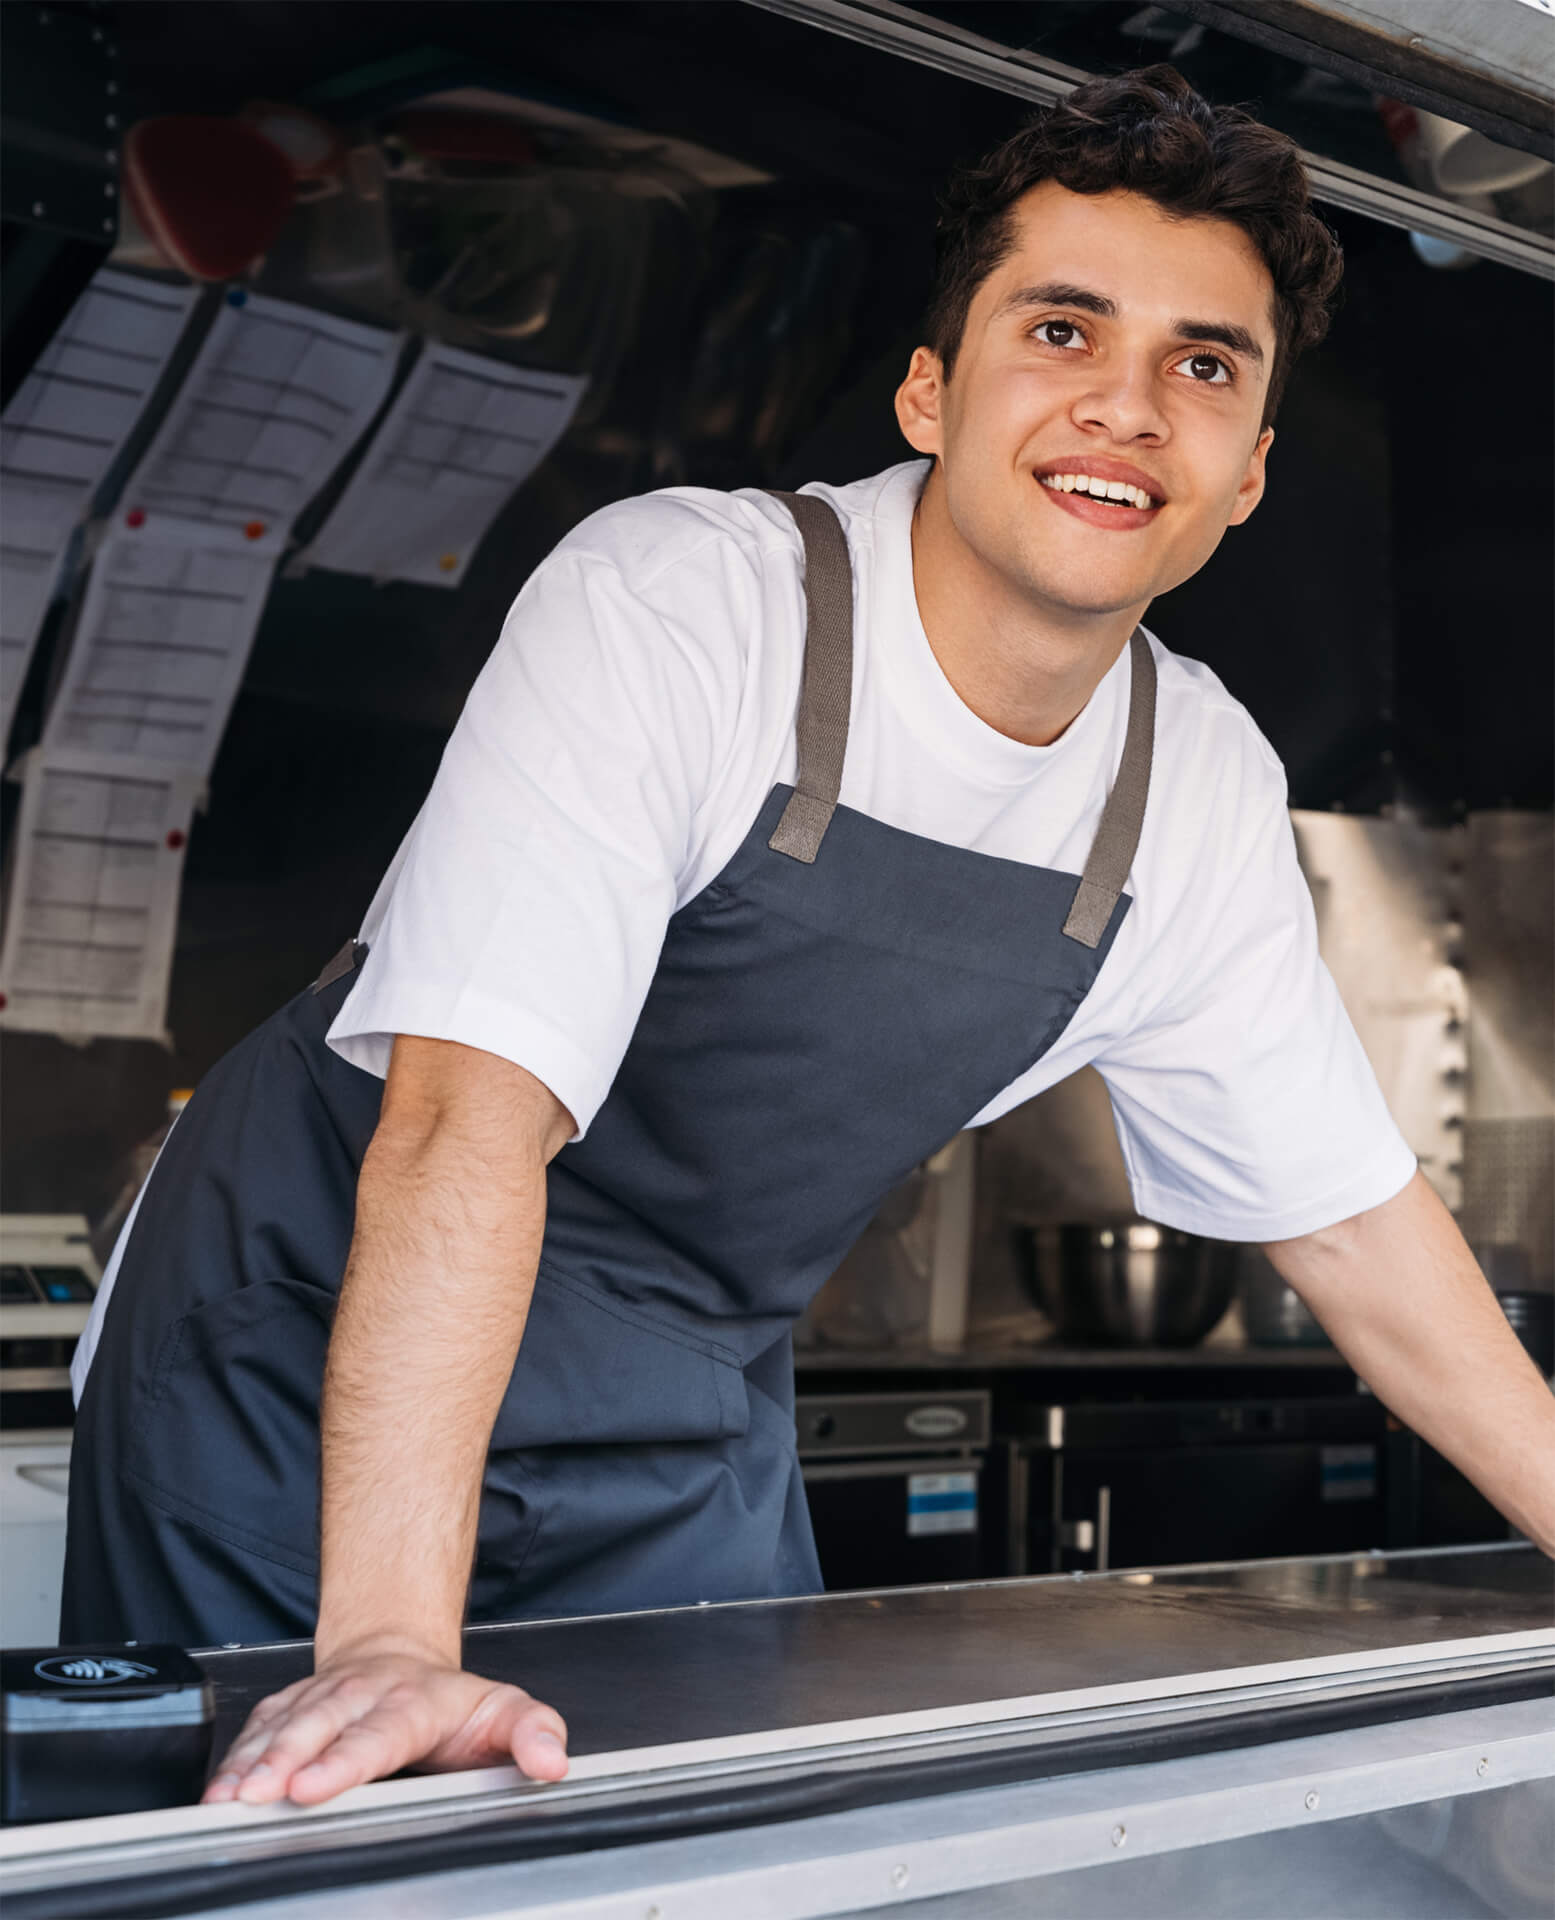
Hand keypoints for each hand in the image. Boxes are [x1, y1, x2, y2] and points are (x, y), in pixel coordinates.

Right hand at [202, 1647, 568, 1806]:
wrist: (397, 1654)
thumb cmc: (448, 1699)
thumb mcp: (503, 1710)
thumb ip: (532, 1733)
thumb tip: (552, 1761)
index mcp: (411, 1703)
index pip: (376, 1735)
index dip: (343, 1761)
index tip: (313, 1786)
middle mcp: (358, 1696)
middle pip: (316, 1729)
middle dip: (282, 1763)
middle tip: (254, 1797)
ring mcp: (319, 1698)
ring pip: (279, 1728)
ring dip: (249, 1764)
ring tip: (223, 1800)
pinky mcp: (287, 1706)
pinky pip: (256, 1730)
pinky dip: (233, 1759)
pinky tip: (216, 1791)